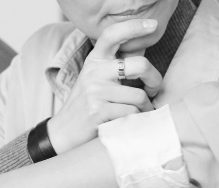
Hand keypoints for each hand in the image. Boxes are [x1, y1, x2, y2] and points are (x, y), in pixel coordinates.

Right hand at [47, 19, 163, 154]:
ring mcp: (96, 92)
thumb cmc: (86, 106)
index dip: (134, 26)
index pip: (113, 34)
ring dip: (146, 108)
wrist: (64, 132)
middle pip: (140, 65)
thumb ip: (113, 69)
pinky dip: (137, 120)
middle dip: (155, 79)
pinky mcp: (99, 111)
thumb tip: (145, 66)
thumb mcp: (95, 80)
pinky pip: (132, 114)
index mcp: (95, 60)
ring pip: (140, 96)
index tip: (152, 25)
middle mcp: (95, 72)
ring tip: (140, 113)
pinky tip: (131, 123)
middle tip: (153, 90)